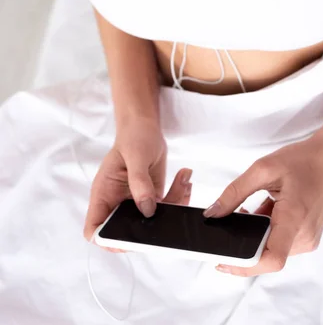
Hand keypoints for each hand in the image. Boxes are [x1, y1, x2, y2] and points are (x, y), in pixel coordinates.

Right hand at [84, 122, 191, 242]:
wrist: (145, 126)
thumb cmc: (133, 137)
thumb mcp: (136, 156)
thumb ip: (139, 183)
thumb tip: (147, 210)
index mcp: (104, 194)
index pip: (94, 228)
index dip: (106, 240)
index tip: (129, 238)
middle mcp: (118, 202)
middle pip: (127, 231)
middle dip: (151, 228)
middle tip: (169, 213)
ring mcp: (135, 202)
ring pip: (152, 222)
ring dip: (173, 207)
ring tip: (183, 183)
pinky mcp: (152, 198)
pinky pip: (166, 208)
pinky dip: (178, 198)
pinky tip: (184, 178)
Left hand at [204, 134, 322, 276]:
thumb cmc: (304, 160)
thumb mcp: (263, 169)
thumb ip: (235, 192)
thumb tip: (213, 212)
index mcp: (294, 219)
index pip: (271, 259)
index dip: (244, 265)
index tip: (223, 260)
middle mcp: (304, 236)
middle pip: (266, 253)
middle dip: (246, 239)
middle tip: (236, 215)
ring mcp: (307, 238)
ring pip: (272, 247)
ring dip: (258, 231)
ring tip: (258, 203)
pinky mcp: (307, 236)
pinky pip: (281, 241)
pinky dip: (268, 228)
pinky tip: (268, 206)